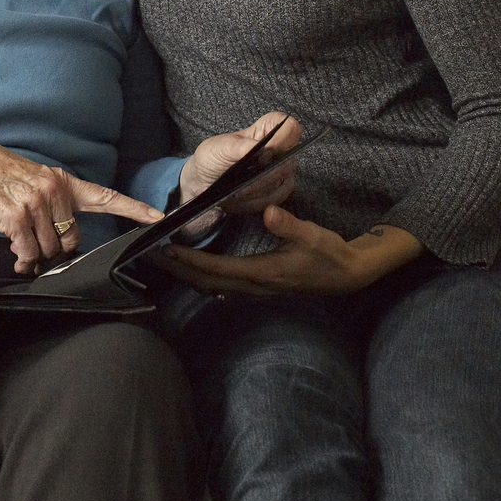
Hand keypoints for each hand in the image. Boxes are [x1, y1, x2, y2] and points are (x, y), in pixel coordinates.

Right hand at [0, 130, 161, 272]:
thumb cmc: (1, 178)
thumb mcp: (35, 182)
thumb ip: (55, 207)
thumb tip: (62, 243)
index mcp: (64, 182)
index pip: (106, 197)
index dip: (135, 210)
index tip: (159, 218)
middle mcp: (55, 190)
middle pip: (71, 240)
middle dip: (56, 250)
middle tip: (37, 246)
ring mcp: (37, 203)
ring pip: (50, 251)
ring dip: (35, 257)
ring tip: (21, 248)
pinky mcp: (17, 217)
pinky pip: (29, 254)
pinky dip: (21, 259)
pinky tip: (14, 252)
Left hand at [162, 206, 420, 296]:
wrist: (349, 275)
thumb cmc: (331, 255)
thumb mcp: (315, 236)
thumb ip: (291, 226)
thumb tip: (269, 212)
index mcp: (262, 273)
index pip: (215, 268)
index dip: (188, 260)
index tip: (165, 248)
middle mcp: (254, 285)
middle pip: (205, 281)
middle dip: (177, 270)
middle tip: (150, 256)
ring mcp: (256, 288)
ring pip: (212, 285)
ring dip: (187, 273)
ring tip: (164, 260)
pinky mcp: (259, 285)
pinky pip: (222, 284)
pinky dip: (203, 275)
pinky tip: (195, 266)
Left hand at [175, 112, 298, 238]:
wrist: (203, 183)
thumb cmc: (212, 158)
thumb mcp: (219, 148)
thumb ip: (241, 146)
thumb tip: (260, 148)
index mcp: (266, 130)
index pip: (291, 128)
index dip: (283, 140)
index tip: (265, 152)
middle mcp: (279, 150)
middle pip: (288, 161)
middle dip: (264, 173)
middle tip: (242, 176)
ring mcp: (281, 171)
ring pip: (283, 182)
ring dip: (257, 188)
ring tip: (238, 187)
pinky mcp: (278, 191)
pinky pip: (277, 198)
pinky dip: (257, 200)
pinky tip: (242, 196)